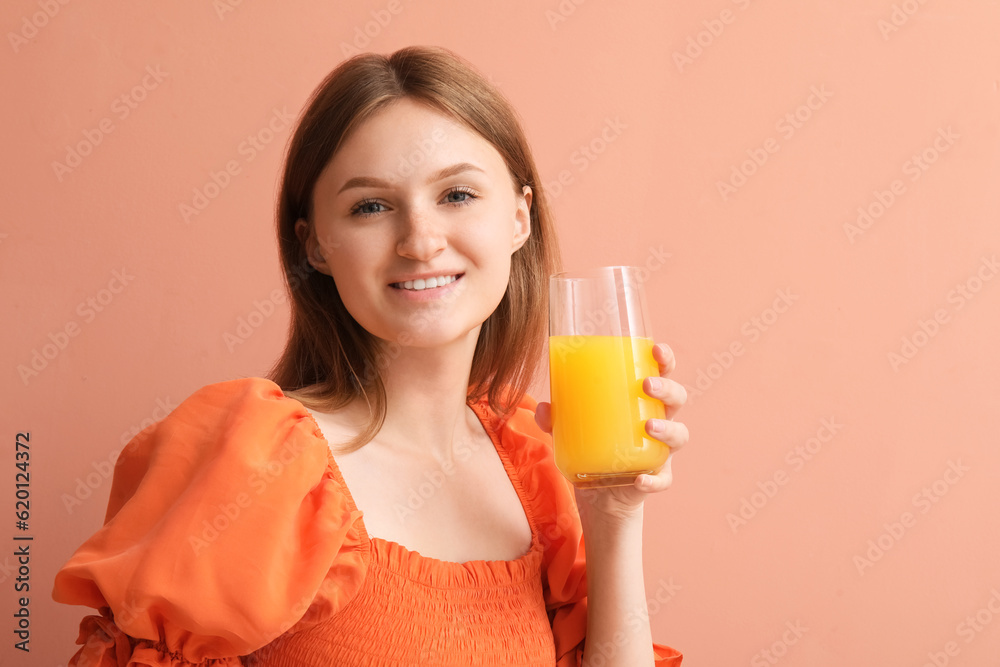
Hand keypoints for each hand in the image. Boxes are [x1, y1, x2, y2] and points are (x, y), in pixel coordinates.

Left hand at [534, 342, 689, 517]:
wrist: (600, 493)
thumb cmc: (592, 446)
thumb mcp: (569, 429)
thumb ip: (556, 418)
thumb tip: (542, 408)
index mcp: (642, 401)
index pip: (661, 373)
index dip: (664, 359)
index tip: (656, 349)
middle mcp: (658, 421)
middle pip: (676, 398)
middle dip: (667, 388)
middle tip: (647, 385)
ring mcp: (661, 450)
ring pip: (679, 435)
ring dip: (668, 429)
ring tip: (649, 426)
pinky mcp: (657, 477)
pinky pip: (663, 479)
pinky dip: (654, 480)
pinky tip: (641, 479)